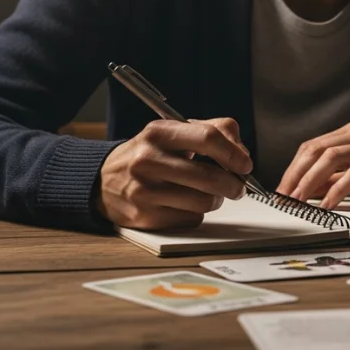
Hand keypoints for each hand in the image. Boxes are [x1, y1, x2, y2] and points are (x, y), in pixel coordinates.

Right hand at [95, 118, 252, 228]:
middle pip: (210, 176)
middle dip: (234, 184)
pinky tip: (186, 204)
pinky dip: (197, 213)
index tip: (245, 164)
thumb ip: (214, 130)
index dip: (234, 154)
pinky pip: (190, 219)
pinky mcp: (144, 216)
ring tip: (210, 194)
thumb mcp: (175, 132)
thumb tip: (242, 153)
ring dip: (216, 200)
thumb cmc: (151, 154)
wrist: (104, 180)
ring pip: (204, 202)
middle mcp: (147, 160)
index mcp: (159, 133)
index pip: (208, 138)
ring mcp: (144, 190)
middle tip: (238, 186)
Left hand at [276, 122, 349, 209]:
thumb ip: (342, 175)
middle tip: (283, 198)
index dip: (293, 168)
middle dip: (295, 175)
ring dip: (310, 181)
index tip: (281, 190)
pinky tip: (328, 204)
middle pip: (317, 150)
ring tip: (298, 201)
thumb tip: (311, 189)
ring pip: (332, 157)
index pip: (313, 146)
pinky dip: (338, 189)